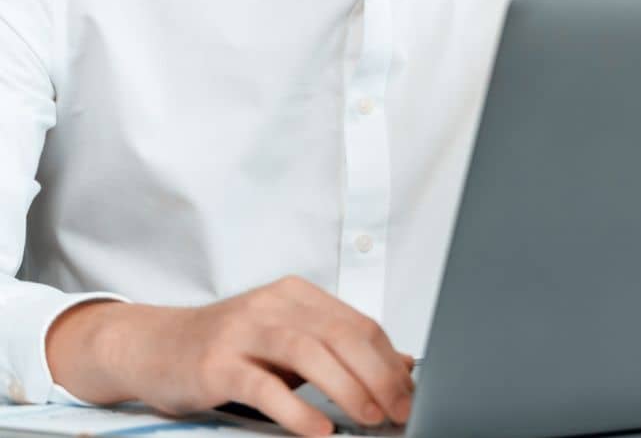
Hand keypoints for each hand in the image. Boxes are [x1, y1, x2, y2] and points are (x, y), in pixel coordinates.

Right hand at [44, 277, 414, 436]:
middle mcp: (274, 305)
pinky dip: (297, 410)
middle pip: (342, 336)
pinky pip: (265, 387)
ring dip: (348, 389)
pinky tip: (320, 430)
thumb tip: (402, 366)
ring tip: (370, 418)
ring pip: (310, 354)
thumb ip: (340, 349)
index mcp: (298, 295)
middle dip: (379, 376)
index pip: (360, 324)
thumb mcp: (289, 340)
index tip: (409, 393)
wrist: (152, 345)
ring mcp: (244, 332)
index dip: (390, 361)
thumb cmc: (228, 347)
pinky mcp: (217, 364)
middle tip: (399, 410)